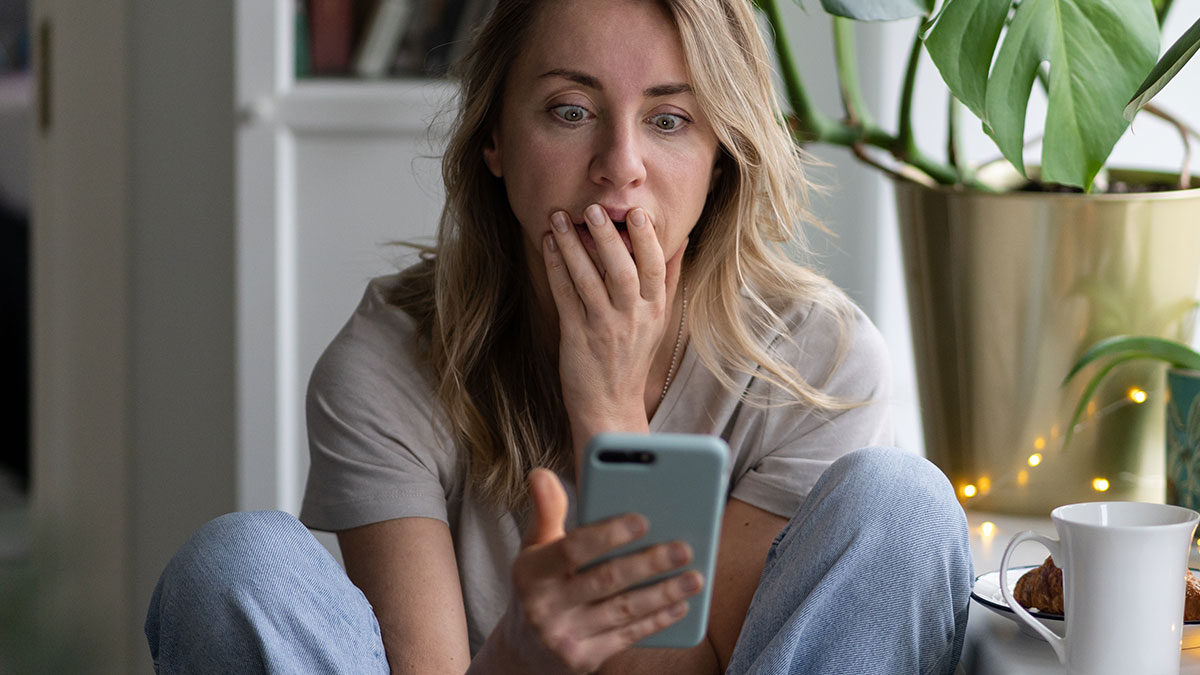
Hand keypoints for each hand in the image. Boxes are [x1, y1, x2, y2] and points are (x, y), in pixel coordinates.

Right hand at [488, 469, 702, 674]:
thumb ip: (546, 510)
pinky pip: (627, 636)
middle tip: (684, 548)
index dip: (609, 535)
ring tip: (695, 577)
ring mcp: (562, 637)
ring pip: (623, 610)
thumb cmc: (542, 582)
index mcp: (531, 572)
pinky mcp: (582, 659)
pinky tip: (680, 605)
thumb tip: (542, 473)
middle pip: (606, 580)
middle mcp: (543, 607)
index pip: (573, 548)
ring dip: (663, 594)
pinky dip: (656, 620)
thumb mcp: (535, 546)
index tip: (643, 520)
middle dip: (649, 563)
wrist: (527, 647)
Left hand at [542, 205, 685, 457]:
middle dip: (607, 237)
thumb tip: (681, 240)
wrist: (610, 406)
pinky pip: (565, 296)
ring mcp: (604, 327)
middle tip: (593, 208)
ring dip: (573, 245)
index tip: (637, 212)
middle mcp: (633, 317)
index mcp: (655, 310)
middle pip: (623, 270)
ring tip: (560, 217)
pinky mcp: (577, 336)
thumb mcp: (658, 320)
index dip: (647, 239)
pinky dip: (556, 268)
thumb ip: (668, 280)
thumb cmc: (632, 358)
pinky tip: (549, 245)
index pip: (655, 268)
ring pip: (589, 279)